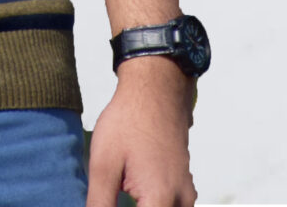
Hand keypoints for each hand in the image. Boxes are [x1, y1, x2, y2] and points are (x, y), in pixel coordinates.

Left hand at [86, 56, 197, 206]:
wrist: (155, 90)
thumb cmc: (127, 122)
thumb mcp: (103, 163)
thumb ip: (99, 203)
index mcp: (160, 200)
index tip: (108, 201)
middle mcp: (181, 202)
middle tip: (112, 196)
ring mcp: (186, 194)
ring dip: (144, 206)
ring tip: (120, 192)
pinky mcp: (185, 187)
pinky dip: (154, 205)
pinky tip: (133, 196)